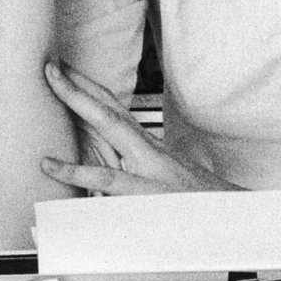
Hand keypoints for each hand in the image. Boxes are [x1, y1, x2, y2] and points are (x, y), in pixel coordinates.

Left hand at [38, 61, 240, 195]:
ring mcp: (146, 165)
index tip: (70, 71)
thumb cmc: (197, 201)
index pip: (117, 109)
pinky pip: (106, 178)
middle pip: (109, 108)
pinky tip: (50, 165)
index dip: (92, 89)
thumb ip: (142, 171)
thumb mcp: (167, 179)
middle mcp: (147, 148)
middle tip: (51, 66)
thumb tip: (119, 170)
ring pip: (108, 127)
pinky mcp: (143, 190)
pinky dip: (76, 172)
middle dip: (80, 85)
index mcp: (149, 147)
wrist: (230, 214)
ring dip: (78, 103)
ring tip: (52, 87)